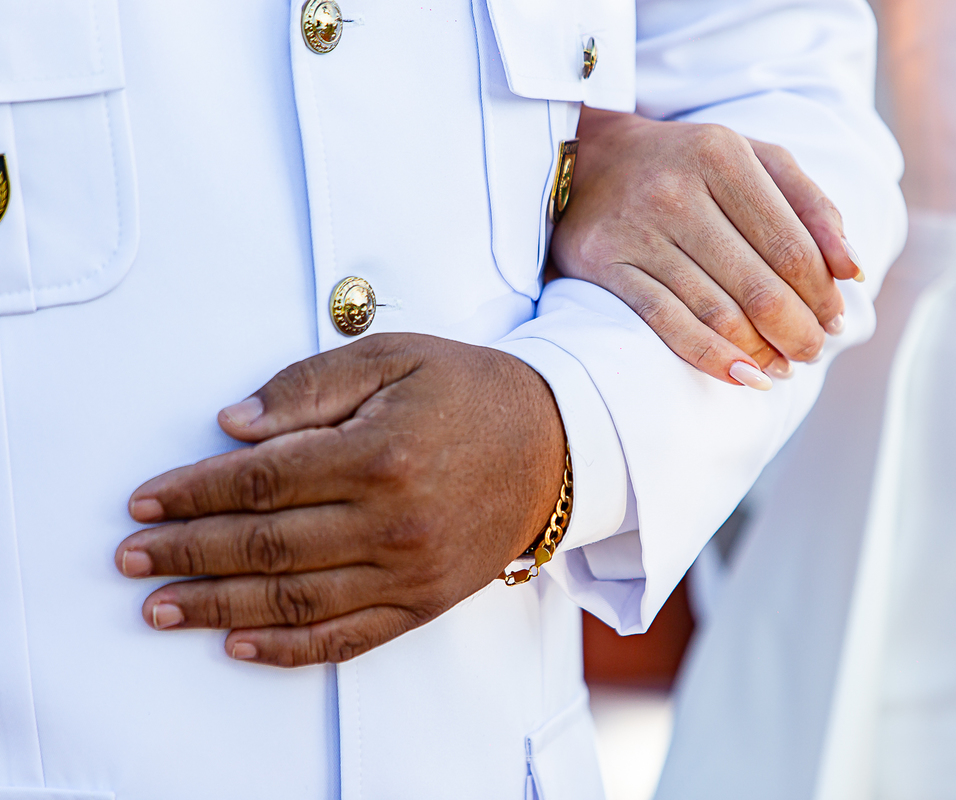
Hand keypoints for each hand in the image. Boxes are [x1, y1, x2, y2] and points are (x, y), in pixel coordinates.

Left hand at [115, 334, 565, 666]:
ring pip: (294, 599)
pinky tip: (239, 644)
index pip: (260, 482)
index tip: (144, 503)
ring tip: (162, 609)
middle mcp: (391, 521)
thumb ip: (310, 384)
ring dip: (218, 606)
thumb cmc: (470, 393)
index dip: (192, 494)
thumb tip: (233, 426)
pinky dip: (288, 648)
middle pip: (264, 545)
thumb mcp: (395, 357)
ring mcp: (409, 570)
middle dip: (186, 553)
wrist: (555, 446)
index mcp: (378, 453)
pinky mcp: (425, 601)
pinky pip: (347, 637)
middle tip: (131, 560)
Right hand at [552, 107, 863, 388]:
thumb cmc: (685, 164)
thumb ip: (808, 204)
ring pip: (717, 311)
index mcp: (723, 155)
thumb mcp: (751, 159)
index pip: (792, 246)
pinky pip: (666, 322)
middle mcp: (678, 190)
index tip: (834, 320)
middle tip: (811, 352)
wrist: (585, 160)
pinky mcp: (605, 263)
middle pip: (759, 285)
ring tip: (781, 368)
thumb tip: (852, 269)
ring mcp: (638, 229)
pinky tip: (742, 376)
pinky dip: (710, 357)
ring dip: (760, 352)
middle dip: (797, 331)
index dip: (821, 294)